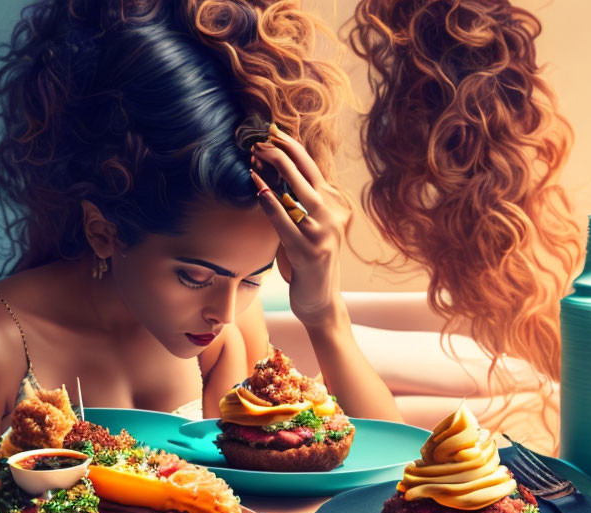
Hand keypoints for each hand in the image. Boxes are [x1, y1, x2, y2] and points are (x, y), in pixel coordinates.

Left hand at [250, 130, 351, 329]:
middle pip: (307, 175)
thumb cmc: (306, 261)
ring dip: (274, 172)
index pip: (313, 168)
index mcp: (336, 205)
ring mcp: (324, 234)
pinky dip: (271, 204)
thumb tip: (271, 171)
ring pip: (298, 193)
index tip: (270, 134)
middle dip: (281, 153)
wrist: (320, 300)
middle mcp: (334, 216)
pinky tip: (257, 190)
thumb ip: (297, 202)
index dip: (292, 148)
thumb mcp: (306, 225)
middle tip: (258, 141)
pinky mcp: (310, 251)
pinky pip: (287, 221)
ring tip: (254, 157)